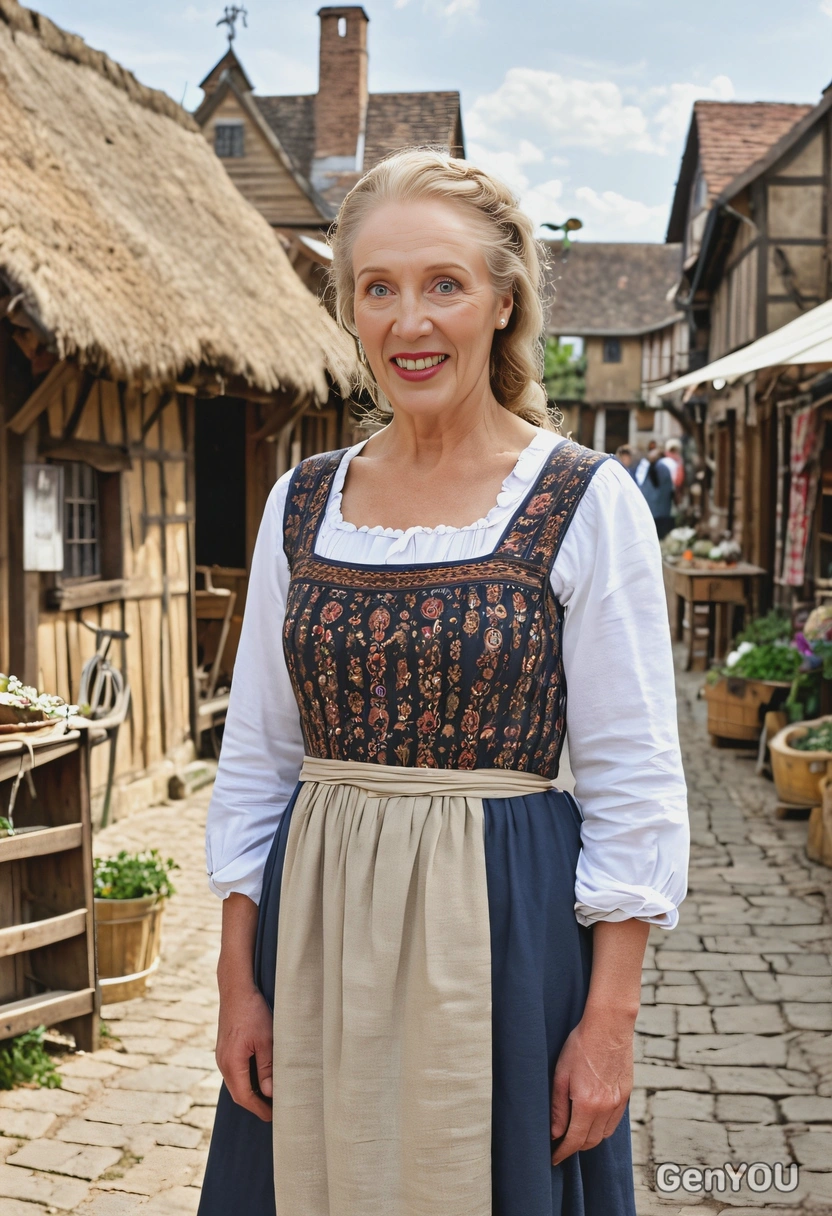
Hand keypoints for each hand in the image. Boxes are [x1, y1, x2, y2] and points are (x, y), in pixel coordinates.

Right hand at [215, 984, 273, 1121]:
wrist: (236, 990)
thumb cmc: (252, 1012)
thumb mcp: (266, 1039)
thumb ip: (267, 1067)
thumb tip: (269, 1093)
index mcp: (232, 1063)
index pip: (244, 1097)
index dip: (259, 1109)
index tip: (273, 1117)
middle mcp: (223, 1062)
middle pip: (238, 1093)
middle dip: (255, 1104)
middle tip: (274, 1111)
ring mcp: (222, 1056)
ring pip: (236, 1083)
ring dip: (251, 1092)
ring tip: (270, 1097)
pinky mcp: (225, 1049)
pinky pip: (235, 1072)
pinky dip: (247, 1080)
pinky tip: (261, 1078)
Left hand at [550, 1013, 633, 1164]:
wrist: (608, 1026)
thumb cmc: (581, 1045)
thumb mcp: (561, 1074)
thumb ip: (558, 1107)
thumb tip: (555, 1133)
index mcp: (587, 1104)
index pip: (574, 1140)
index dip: (563, 1153)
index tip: (554, 1159)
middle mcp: (606, 1107)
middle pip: (590, 1142)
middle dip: (574, 1147)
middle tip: (561, 1145)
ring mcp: (619, 1102)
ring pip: (604, 1134)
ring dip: (589, 1139)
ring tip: (575, 1133)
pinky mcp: (626, 1094)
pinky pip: (615, 1122)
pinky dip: (603, 1128)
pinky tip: (593, 1120)